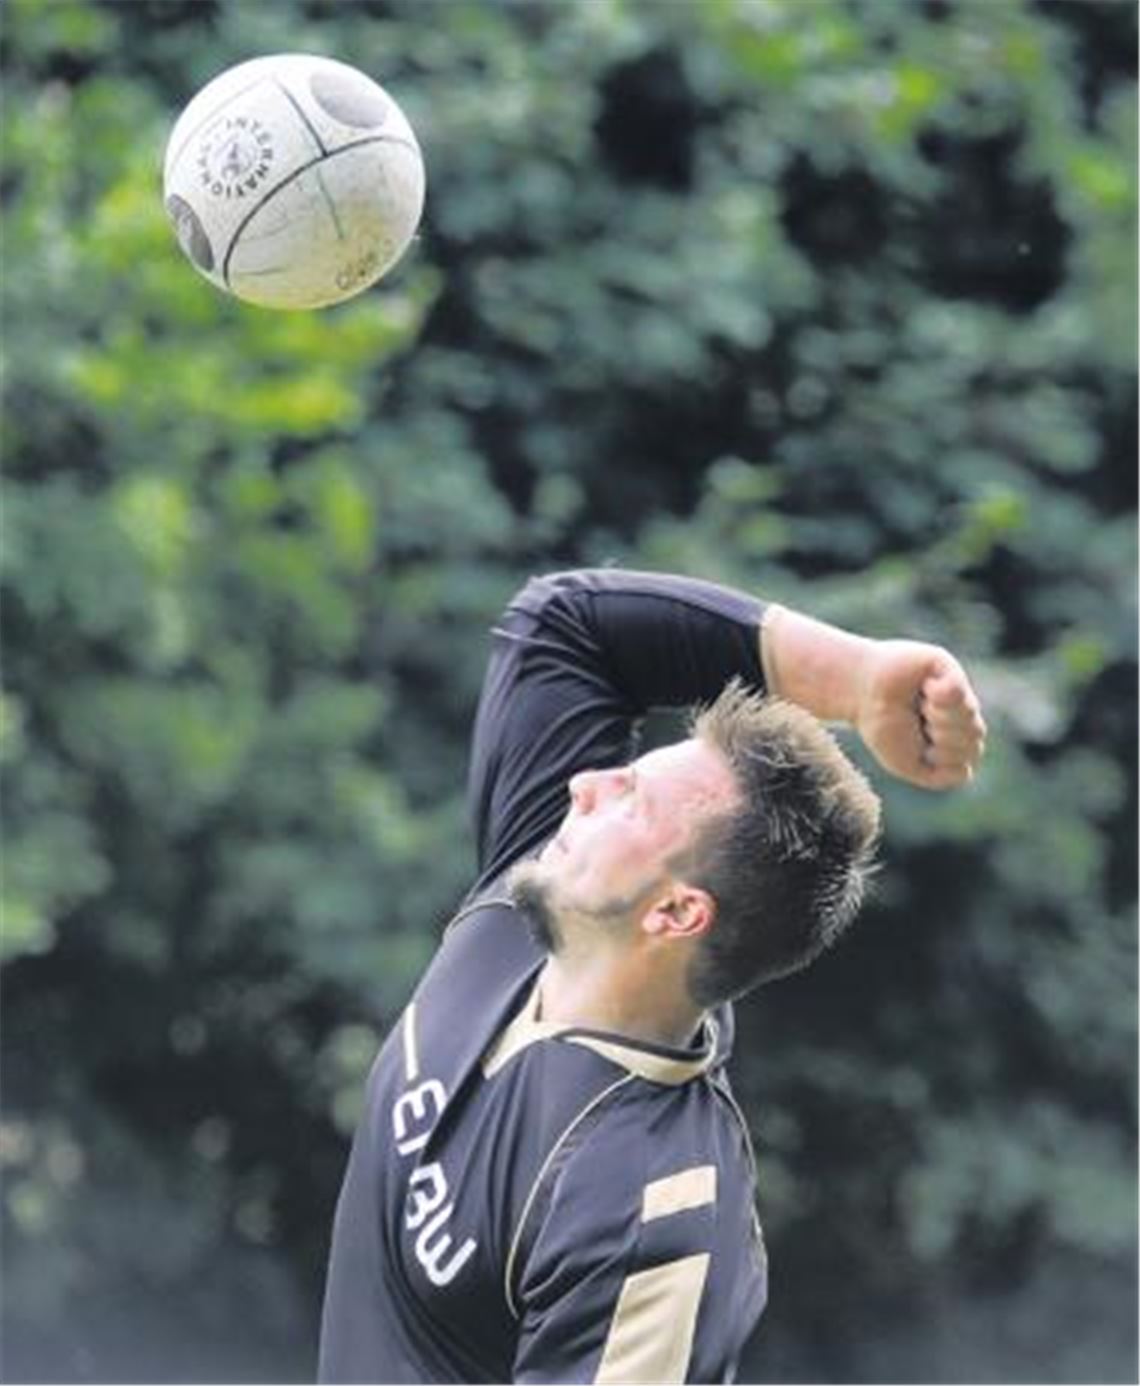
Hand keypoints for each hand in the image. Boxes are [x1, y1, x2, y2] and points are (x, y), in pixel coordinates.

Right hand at [855, 640, 986, 789]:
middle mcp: (962, 717)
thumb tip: (967, 769)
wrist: (860, 693)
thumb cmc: (883, 727)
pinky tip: (924, 688)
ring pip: (971, 721)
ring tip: (918, 705)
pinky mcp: (950, 670)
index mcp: (954, 741)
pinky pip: (959, 693)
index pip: (965, 763)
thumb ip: (940, 778)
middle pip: (973, 745)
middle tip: (914, 723)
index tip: (914, 747)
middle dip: (940, 742)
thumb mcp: (909, 765)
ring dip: (937, 720)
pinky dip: (939, 696)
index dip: (938, 761)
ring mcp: (960, 694)